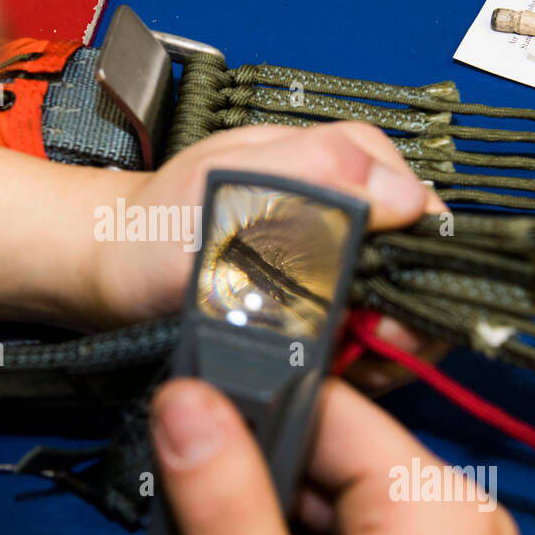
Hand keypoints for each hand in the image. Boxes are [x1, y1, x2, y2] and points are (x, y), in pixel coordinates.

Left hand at [90, 122, 448, 391]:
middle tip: (367, 346)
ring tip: (344, 362)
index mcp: (337, 165)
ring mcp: (334, 258)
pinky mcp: (317, 302)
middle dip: (403, 312)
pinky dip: (355, 358)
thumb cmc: (155, 226)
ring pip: (397, 305)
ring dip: (380, 342)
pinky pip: (365, 333)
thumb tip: (405, 196)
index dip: (419, 262)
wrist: (111, 274)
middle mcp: (345, 209)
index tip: (388, 310)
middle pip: (419, 264)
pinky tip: (328, 369)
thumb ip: (312, 173)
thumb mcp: (227, 183)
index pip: (423, 209)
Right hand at [149, 377, 519, 534]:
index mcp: (436, 504)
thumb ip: (222, 503)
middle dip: (263, 490)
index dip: (251, 418)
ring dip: (281, 530)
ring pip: (332, 497)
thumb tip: (187, 406)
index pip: (325, 404)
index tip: (195, 441)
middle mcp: (458, 518)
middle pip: (326, 452)